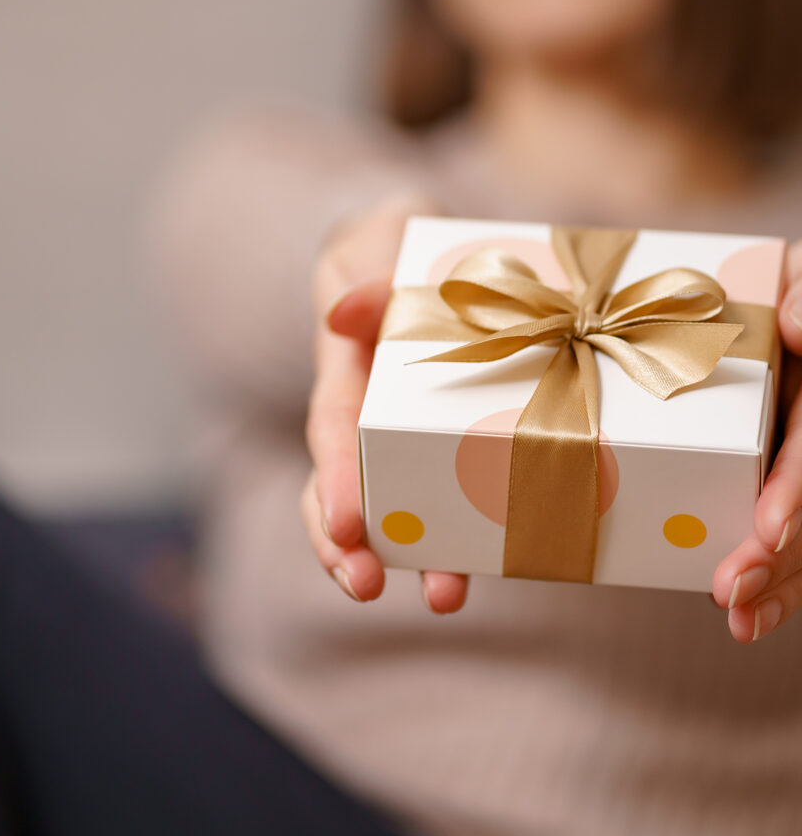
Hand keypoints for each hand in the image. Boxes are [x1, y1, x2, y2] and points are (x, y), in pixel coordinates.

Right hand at [300, 193, 469, 612]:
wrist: (425, 252)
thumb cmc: (396, 243)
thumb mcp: (380, 236)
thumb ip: (368, 268)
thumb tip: (345, 316)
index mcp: (349, 368)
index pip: (331, 428)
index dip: (334, 477)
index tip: (345, 526)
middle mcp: (373, 412)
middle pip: (345, 488)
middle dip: (346, 544)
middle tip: (363, 588)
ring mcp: (411, 433)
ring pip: (400, 505)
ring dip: (416, 555)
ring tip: (444, 599)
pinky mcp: (458, 437)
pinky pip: (461, 488)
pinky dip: (475, 529)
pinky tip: (505, 563)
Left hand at [713, 240, 801, 640]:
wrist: (759, 295)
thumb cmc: (776, 286)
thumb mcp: (801, 283)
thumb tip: (797, 324)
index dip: (798, 492)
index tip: (767, 531)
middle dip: (783, 557)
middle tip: (733, 594)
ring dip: (782, 581)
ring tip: (740, 619)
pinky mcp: (783, 478)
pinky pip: (790, 528)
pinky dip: (780, 573)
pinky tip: (754, 610)